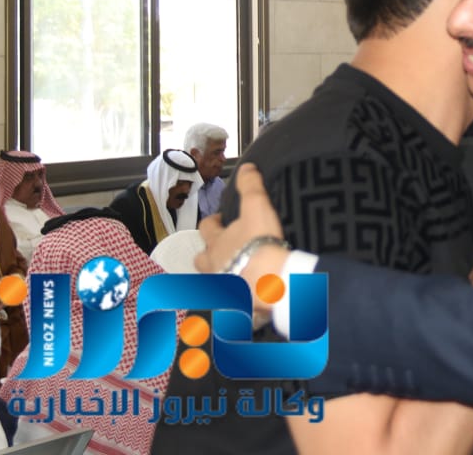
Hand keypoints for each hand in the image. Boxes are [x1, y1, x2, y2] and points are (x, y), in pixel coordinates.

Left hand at [195, 164, 289, 306]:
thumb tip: (247, 168)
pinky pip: (234, 301)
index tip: (219, 219)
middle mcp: (215, 266)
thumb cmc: (260, 244)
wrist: (271, 280)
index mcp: (216, 243)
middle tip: (222, 249)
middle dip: (208, 254)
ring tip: (238, 273)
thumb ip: (250, 186)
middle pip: (202, 261)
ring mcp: (224, 287)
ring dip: (223, 275)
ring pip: (216, 281)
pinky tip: (251, 295)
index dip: (212, 222)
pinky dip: (239, 297)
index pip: (206, 229)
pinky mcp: (238, 304)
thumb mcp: (257, 206)